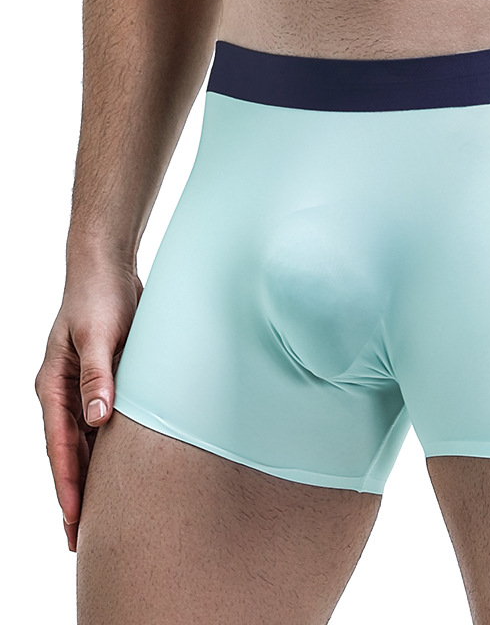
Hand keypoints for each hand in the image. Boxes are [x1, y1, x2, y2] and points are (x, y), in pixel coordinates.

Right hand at [35, 259, 142, 551]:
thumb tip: (97, 420)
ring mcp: (83, 386)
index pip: (60, 447)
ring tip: (102, 511)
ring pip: (86, 441)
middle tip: (83, 536)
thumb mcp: (98, 335)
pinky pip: (103, 422)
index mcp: (53, 386)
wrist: (107, 268)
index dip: (67, 485)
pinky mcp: (104, 378)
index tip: (73, 521)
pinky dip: (108, 447)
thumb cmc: (100, 298)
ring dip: (92, 474)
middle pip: (69, 453)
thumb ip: (98, 377)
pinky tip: (120, 466)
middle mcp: (64, 392)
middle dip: (75, 493)